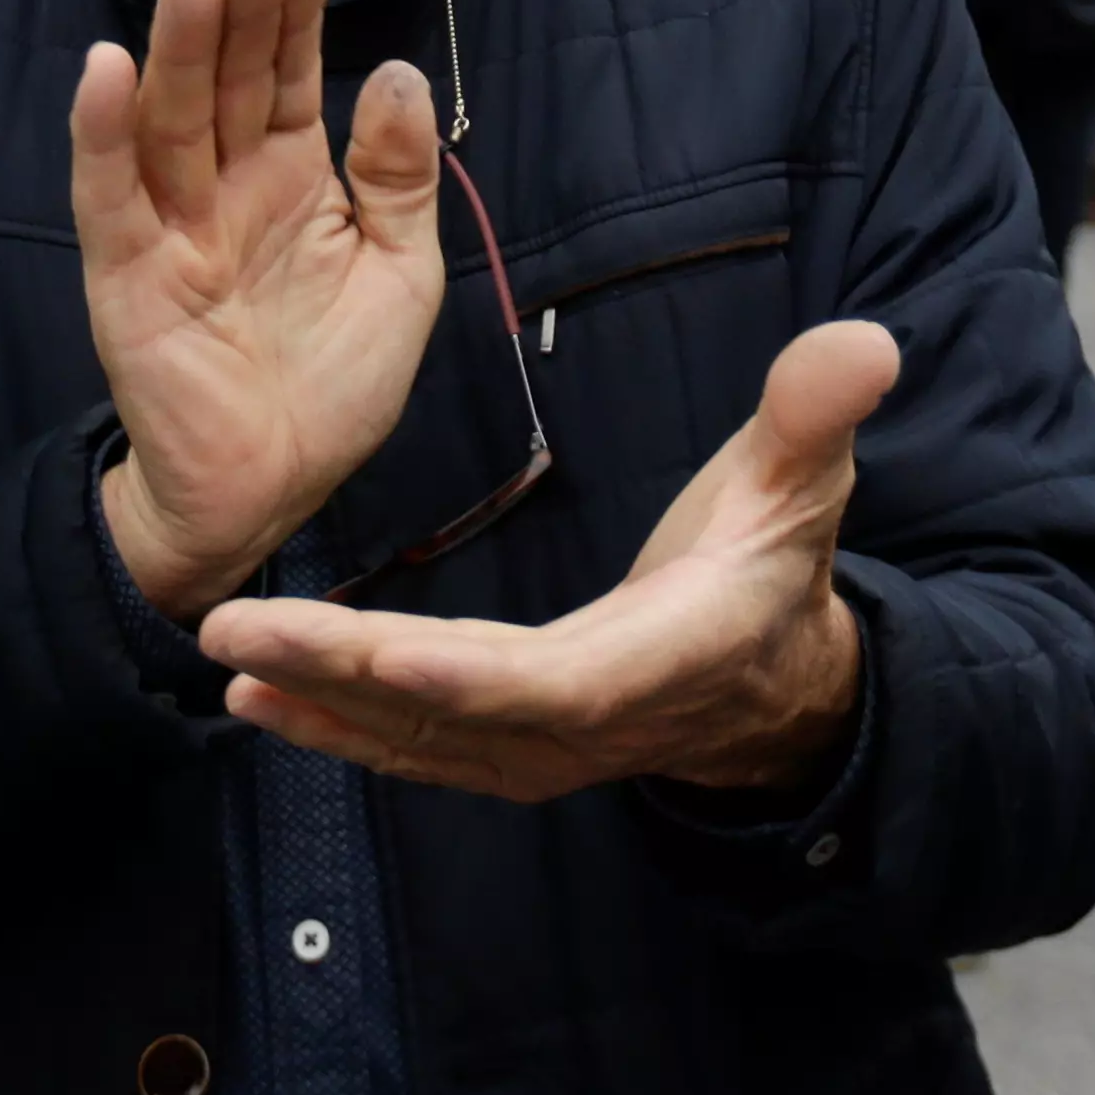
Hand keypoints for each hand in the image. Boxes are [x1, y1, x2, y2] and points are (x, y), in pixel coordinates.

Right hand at [77, 0, 446, 622]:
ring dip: (175, 46)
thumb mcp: (400, 274)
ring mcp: (170, 224)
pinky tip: (107, 69)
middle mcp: (225, 185)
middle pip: (226, 79)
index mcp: (291, 176)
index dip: (293, 14)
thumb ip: (399, 177)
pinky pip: (110, 193)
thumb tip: (397, 71)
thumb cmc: (334, 388)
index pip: (285, 73)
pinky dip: (102, 133)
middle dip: (239, 9)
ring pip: (170, 118)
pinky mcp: (125, 273)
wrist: (270, 491)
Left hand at [204, 319, 893, 801]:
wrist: (774, 685)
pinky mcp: (506, 751)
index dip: (477, 676)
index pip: (559, 680)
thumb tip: (866, 343)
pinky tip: (257, 695)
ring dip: (318, 700)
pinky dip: (333, 724)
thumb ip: (815, 415)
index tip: (389, 654)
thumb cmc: (777, 566)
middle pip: (455, 711)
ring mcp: (540, 750)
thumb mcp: (807, 484)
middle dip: (344, 672)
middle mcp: (588, 722)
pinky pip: (409, 748)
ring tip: (228, 655)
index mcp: (660, 656)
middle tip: (238, 631)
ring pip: (416, 736)